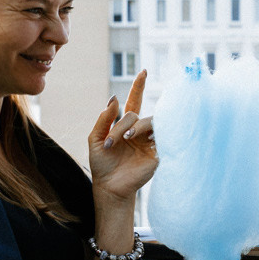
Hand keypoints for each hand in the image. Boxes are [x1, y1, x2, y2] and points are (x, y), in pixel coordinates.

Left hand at [89, 71, 154, 201]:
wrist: (109, 187)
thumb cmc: (102, 165)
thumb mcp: (96, 139)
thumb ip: (104, 119)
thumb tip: (114, 98)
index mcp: (125, 127)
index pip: (134, 102)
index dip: (138, 87)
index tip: (143, 72)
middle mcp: (139, 132)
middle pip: (136, 116)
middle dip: (122, 125)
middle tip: (113, 142)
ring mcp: (150, 142)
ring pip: (149, 123)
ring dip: (136, 128)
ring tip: (126, 140)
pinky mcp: (157, 153)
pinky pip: (162, 137)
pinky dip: (154, 135)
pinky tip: (143, 140)